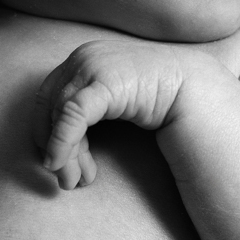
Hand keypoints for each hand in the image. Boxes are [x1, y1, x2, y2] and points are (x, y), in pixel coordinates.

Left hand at [33, 39, 188, 190]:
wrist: (192, 88)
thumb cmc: (155, 99)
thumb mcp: (112, 103)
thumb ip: (87, 113)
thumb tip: (61, 145)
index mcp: (82, 60)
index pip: (48, 99)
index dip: (47, 134)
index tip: (59, 163)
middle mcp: (82, 57)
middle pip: (49, 107)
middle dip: (52, 146)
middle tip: (65, 180)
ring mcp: (91, 65)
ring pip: (60, 114)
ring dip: (63, 152)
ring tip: (73, 181)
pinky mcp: (104, 82)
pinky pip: (73, 114)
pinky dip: (62, 141)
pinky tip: (59, 162)